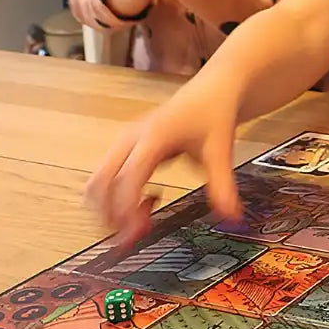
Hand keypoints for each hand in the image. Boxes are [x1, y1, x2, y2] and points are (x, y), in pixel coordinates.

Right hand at [83, 85, 241, 245]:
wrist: (213, 90)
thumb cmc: (214, 114)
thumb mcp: (221, 151)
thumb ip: (222, 185)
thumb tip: (231, 217)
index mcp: (153, 137)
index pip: (127, 179)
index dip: (126, 209)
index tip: (137, 234)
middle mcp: (131, 139)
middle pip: (100, 183)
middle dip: (109, 215)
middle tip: (134, 238)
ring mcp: (124, 142)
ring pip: (97, 183)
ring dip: (110, 208)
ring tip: (146, 218)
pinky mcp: (125, 148)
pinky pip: (106, 178)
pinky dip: (116, 198)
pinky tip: (149, 200)